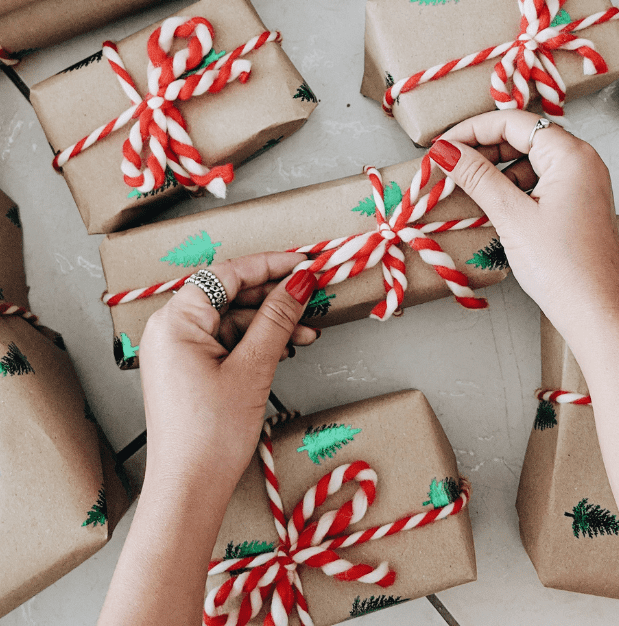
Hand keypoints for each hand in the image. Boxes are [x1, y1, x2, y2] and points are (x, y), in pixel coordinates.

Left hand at [137, 253, 318, 506]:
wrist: (190, 490)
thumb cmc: (212, 433)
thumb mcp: (253, 367)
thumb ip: (278, 318)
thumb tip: (300, 281)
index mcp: (176, 321)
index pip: (227, 274)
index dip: (270, 265)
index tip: (304, 263)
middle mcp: (171, 329)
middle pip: (230, 295)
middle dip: (274, 297)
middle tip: (312, 295)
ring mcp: (179, 350)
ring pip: (233, 320)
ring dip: (271, 323)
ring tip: (308, 332)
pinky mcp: (190, 369)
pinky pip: (227, 342)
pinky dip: (257, 343)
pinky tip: (287, 348)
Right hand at [429, 110, 618, 341]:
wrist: (595, 311)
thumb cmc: (561, 266)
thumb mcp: (511, 215)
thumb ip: (476, 177)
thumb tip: (446, 150)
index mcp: (571, 154)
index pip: (513, 122)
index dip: (472, 130)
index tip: (442, 146)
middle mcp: (582, 161)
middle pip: (523, 136)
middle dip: (483, 149)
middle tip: (449, 165)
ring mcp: (582, 183)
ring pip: (529, 159)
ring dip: (496, 169)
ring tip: (465, 187)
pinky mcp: (577, 204)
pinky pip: (539, 181)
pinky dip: (513, 186)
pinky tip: (491, 203)